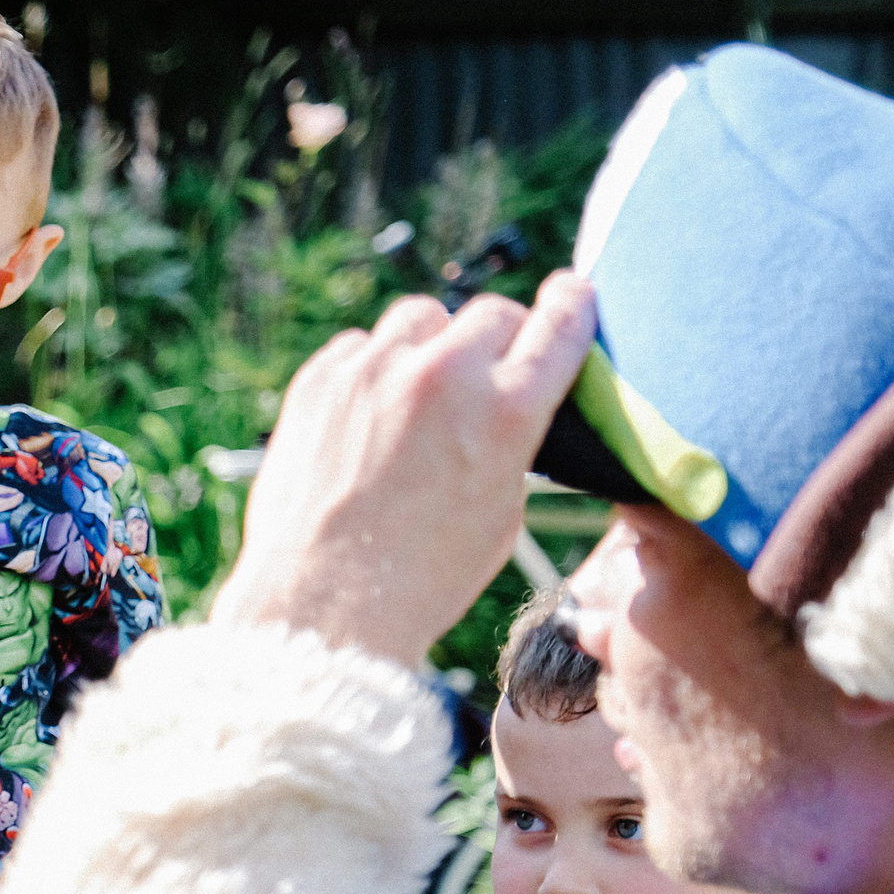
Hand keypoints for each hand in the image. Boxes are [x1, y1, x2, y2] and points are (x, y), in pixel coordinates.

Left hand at [210, 271, 594, 665]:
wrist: (324, 601)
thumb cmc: (422, 575)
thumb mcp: (502, 512)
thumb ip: (511, 441)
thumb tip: (507, 403)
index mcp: (506, 412)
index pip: (558, 327)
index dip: (571, 305)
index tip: (573, 292)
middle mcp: (442, 377)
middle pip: (490, 314)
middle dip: (497, 339)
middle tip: (486, 373)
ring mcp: (373, 372)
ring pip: (422, 318)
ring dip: (431, 346)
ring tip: (420, 396)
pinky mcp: (320, 379)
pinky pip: (360, 346)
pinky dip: (372, 369)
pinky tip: (368, 416)